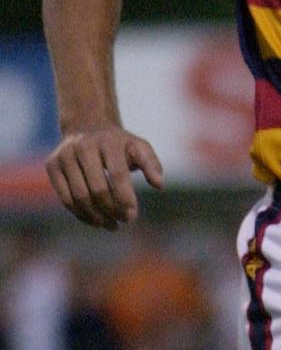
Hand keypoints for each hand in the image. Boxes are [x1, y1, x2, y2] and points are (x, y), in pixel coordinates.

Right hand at [46, 125, 163, 229]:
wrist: (88, 125)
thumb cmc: (119, 143)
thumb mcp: (138, 147)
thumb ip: (151, 163)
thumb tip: (160, 184)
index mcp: (109, 140)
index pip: (118, 174)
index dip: (125, 198)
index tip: (133, 217)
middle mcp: (84, 145)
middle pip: (97, 188)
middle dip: (112, 210)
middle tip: (123, 222)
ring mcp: (65, 154)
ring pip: (79, 197)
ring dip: (96, 217)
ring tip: (111, 225)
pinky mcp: (52, 164)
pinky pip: (65, 198)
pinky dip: (80, 214)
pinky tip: (95, 220)